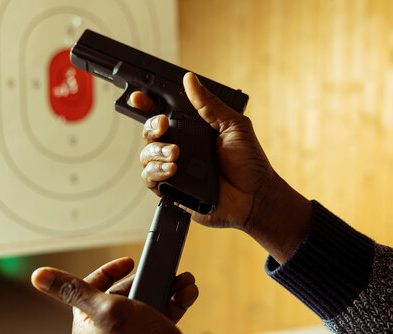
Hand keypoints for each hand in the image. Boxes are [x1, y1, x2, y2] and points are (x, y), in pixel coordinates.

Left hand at [31, 258, 196, 333]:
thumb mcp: (106, 308)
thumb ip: (74, 290)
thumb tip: (39, 276)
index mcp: (88, 326)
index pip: (90, 288)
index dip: (109, 271)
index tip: (127, 263)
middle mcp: (106, 332)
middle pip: (122, 293)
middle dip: (147, 279)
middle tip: (157, 275)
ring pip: (145, 301)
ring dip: (165, 287)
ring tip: (179, 281)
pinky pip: (160, 314)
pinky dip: (173, 302)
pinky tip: (184, 294)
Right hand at [136, 72, 274, 229]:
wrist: (254, 196)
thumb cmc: (249, 163)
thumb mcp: (233, 125)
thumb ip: (209, 104)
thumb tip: (190, 79)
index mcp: (192, 130)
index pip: (163, 113)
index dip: (147, 104)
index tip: (138, 98)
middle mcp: (180, 147)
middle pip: (150, 132)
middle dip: (151, 126)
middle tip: (163, 126)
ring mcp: (173, 168)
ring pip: (146, 155)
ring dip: (157, 151)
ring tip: (175, 154)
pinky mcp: (171, 189)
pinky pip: (150, 178)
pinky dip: (156, 172)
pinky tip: (172, 169)